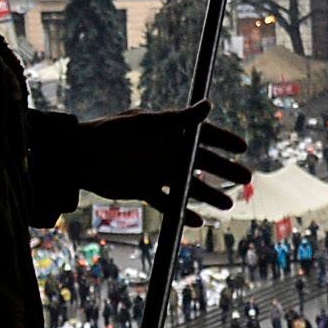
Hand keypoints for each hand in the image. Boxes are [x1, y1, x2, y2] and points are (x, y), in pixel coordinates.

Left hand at [77, 105, 252, 206]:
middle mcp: (165, 152)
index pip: (202, 134)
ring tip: (228, 205)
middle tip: (246, 178)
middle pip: (201, 162)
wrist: (81, 157)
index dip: (222, 140)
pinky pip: (167, 203)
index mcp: (167, 132)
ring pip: (188, 185)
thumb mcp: (148, 124)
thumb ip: (179, 119)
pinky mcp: (144, 189)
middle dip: (224, 169)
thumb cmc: (113, 134)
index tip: (242, 146)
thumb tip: (209, 105)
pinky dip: (181, 212)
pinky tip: (197, 221)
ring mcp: (156, 172)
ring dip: (208, 194)